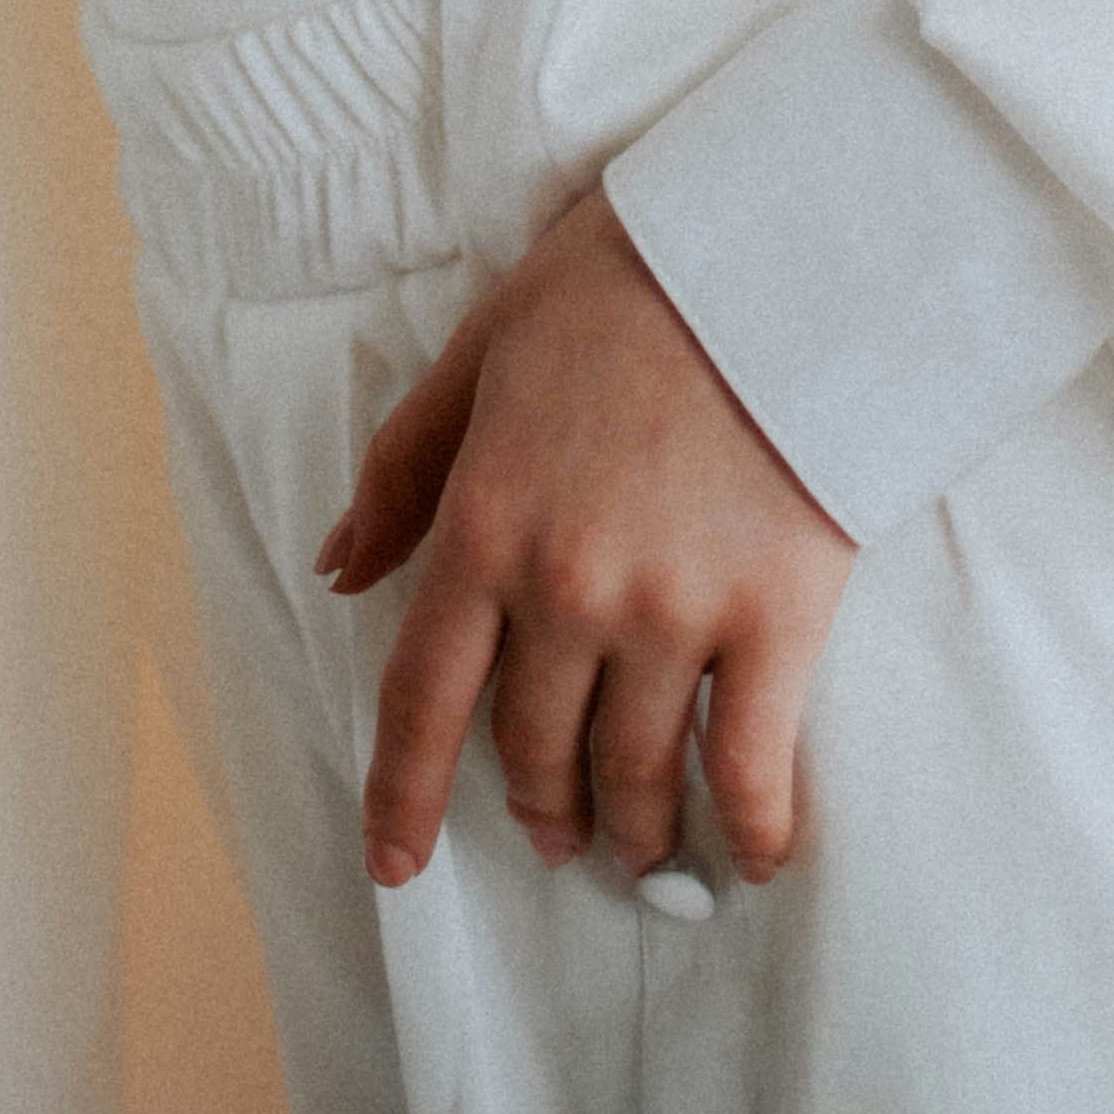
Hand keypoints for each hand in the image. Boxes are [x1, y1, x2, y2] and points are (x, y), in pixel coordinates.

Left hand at [320, 185, 853, 894]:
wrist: (772, 249)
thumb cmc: (622, 285)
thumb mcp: (482, 352)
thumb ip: (406, 469)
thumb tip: (338, 568)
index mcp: (484, 521)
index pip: (420, 697)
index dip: (400, 796)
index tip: (394, 864)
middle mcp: (565, 587)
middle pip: (533, 748)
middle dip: (540, 805)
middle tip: (555, 826)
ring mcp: (671, 610)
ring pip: (636, 775)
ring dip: (633, 832)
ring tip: (640, 847)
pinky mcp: (774, 618)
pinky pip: (752, 766)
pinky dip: (751, 830)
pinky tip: (751, 854)